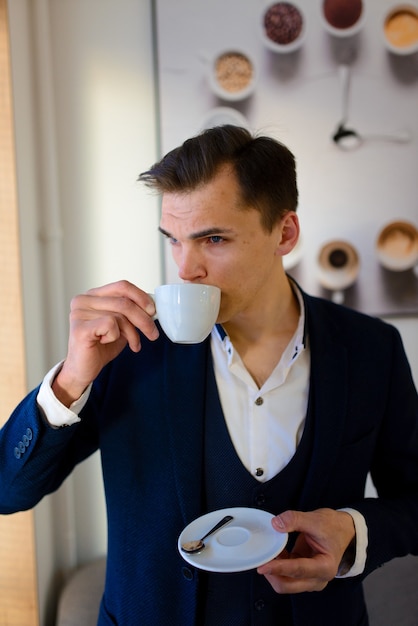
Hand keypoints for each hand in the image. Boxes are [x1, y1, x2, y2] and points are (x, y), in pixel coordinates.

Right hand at [53, 280, 158, 404]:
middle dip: (144, 319)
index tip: (153, 311)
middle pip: (124, 302)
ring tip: (133, 344)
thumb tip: (153, 307)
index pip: (122, 286)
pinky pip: (110, 325)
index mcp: (93, 295)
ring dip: (132, 333)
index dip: (141, 297)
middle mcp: (83, 300)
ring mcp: (79, 313)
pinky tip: (106, 342)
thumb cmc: (102, 347)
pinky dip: (115, 336)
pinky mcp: (80, 328)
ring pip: (120, 315)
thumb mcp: (122, 325)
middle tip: (153, 334)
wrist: (83, 370)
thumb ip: (131, 312)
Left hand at [257, 508, 354, 593]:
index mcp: (325, 567)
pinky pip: (285, 575)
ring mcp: (310, 579)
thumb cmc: (333, 526)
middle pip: (288, 585)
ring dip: (274, 571)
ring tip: (266, 554)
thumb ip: (295, 520)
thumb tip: (275, 524)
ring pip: (285, 583)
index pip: (298, 570)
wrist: (343, 530)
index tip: (262, 567)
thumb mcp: (315, 519)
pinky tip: (274, 553)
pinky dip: (277, 566)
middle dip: (272, 574)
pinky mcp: (303, 574)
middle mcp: (318, 578)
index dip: (279, 568)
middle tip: (259, 560)